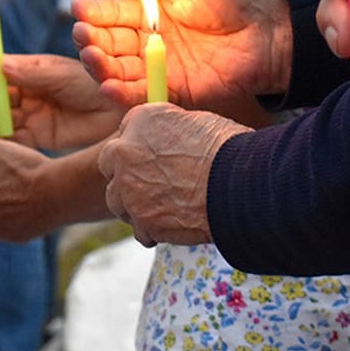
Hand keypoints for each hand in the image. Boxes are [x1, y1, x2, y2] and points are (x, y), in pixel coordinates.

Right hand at [0, 54, 123, 149]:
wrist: (117, 114)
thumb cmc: (94, 86)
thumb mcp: (63, 76)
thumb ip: (32, 74)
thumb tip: (0, 66)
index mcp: (32, 70)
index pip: (1, 70)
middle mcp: (28, 92)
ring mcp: (31, 115)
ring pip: (1, 117)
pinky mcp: (38, 136)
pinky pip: (14, 138)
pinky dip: (2, 139)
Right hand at [72, 0, 291, 107]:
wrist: (270, 29)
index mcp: (146, 8)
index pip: (108, 12)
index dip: (92, 13)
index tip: (79, 11)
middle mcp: (147, 38)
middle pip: (107, 43)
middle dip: (90, 41)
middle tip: (83, 38)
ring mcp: (158, 66)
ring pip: (117, 71)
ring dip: (100, 68)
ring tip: (94, 59)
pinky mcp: (173, 91)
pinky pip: (142, 95)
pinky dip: (122, 94)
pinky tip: (108, 87)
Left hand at [99, 103, 249, 246]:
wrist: (239, 184)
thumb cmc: (229, 149)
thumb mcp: (197, 122)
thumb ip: (170, 129)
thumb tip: (169, 140)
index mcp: (141, 120)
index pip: (126, 131)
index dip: (139, 145)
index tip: (150, 156)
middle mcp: (125, 151)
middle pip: (110, 164)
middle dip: (126, 173)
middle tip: (151, 182)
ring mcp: (129, 189)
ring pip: (118, 200)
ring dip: (136, 204)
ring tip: (166, 206)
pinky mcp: (141, 221)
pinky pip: (140, 230)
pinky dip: (155, 230)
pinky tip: (176, 224)